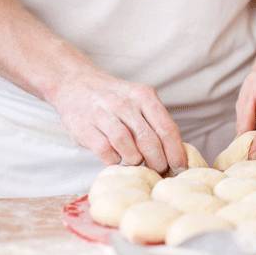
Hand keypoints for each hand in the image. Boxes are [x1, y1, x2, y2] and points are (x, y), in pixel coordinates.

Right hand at [49, 70, 185, 172]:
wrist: (74, 83)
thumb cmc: (115, 100)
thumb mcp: (139, 101)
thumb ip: (156, 122)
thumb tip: (177, 154)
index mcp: (144, 95)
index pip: (166, 128)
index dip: (175, 152)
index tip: (181, 167)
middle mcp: (124, 103)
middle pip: (149, 140)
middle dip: (158, 161)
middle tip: (160, 170)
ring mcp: (102, 114)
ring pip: (127, 147)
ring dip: (136, 160)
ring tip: (138, 163)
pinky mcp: (83, 127)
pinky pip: (105, 151)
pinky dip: (114, 160)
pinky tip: (117, 158)